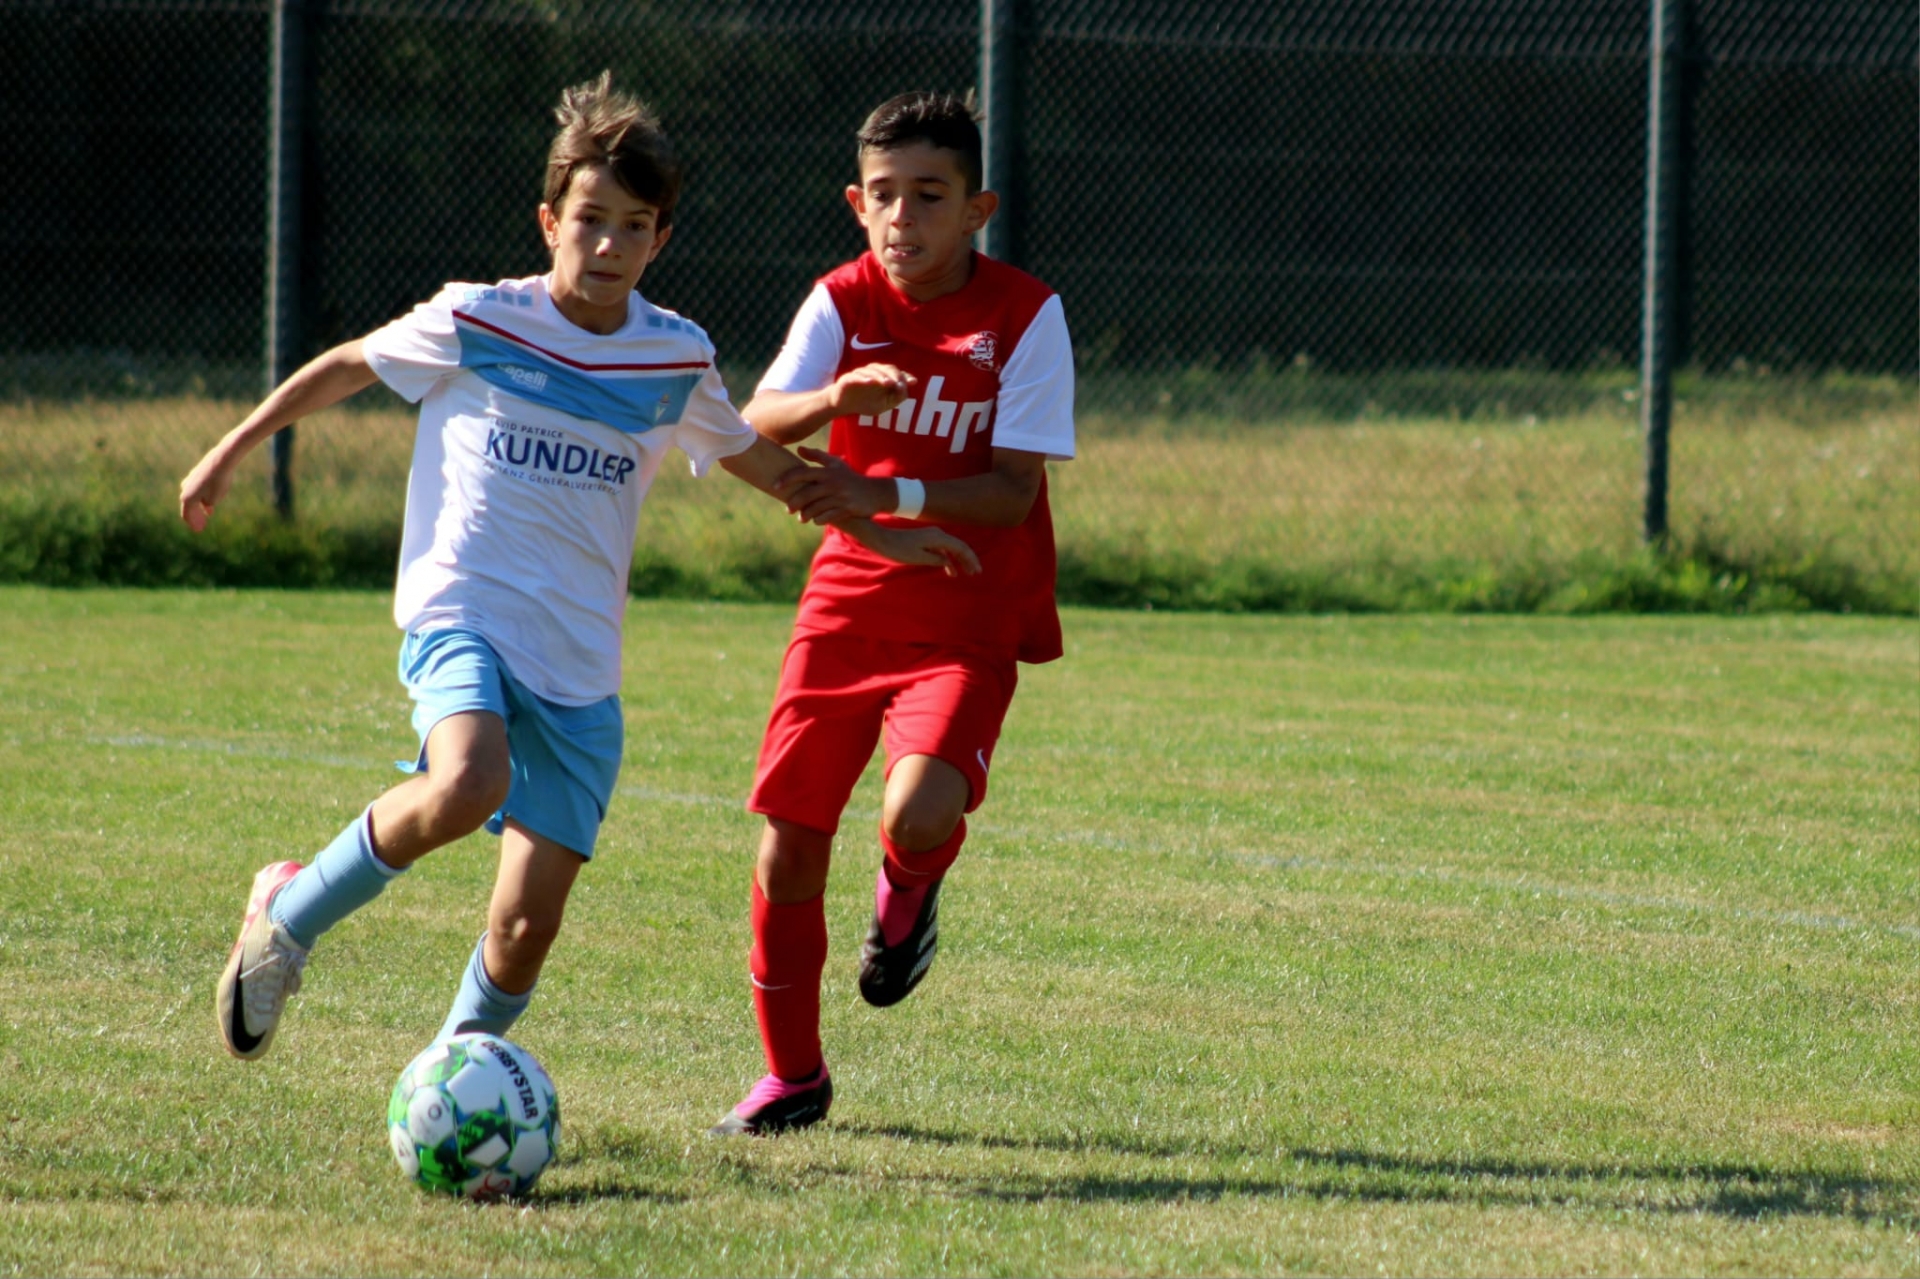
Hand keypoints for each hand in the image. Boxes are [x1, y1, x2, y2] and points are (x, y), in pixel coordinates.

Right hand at [178, 453, 234, 531]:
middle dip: (196, 516)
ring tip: (207, 513)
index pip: (187, 515)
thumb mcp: (214, 499)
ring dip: (199, 506)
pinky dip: (202, 496)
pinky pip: (198, 488)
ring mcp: (190, 480)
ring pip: (193, 496)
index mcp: (187, 498)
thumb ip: (208, 505)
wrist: (221, 461)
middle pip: (189, 506)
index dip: (193, 523)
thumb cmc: (218, 482)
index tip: (199, 530)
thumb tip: (206, 505)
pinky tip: (209, 499)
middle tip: (201, 525)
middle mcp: (185, 489)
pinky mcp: (197, 473)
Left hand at [775, 447, 892, 524]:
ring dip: (806, 515)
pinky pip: (827, 517)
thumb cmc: (851, 478)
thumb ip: (817, 456)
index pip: (803, 473)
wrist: (875, 492)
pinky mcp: (848, 509)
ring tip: (802, 518)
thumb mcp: (836, 464)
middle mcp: (833, 483)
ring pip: (815, 508)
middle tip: (788, 509)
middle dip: (794, 503)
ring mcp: (841, 497)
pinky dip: (819, 520)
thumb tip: (799, 449)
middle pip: (806, 494)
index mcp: (828, 471)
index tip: (775, 486)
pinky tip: (816, 520)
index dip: (787, 479)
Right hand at [827, 363, 914, 418]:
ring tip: (888, 383)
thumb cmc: (864, 402)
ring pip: (872, 370)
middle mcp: (872, 372)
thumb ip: (897, 396)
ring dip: (881, 376)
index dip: (904, 375)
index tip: (913, 381)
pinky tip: (870, 382)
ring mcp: (860, 374)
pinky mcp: (848, 379)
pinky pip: (856, 376)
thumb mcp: (884, 404)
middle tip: (899, 383)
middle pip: (886, 368)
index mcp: (882, 377)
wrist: (842, 405)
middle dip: (894, 375)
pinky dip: (863, 378)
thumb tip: (908, 386)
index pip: (895, 372)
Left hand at [853, 524, 980, 576]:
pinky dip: (948, 559)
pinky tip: (949, 570)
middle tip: (975, 573)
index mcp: (938, 537)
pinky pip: (942, 549)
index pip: (961, 548)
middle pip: (958, 547)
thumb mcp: (919, 557)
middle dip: (968, 560)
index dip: (971, 559)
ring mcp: (931, 536)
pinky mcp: (925, 540)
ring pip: (951, 549)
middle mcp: (938, 534)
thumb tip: (948, 561)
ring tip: (964, 574)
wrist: (882, 539)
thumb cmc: (898, 549)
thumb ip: (936, 559)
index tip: (977, 571)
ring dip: (958, 561)